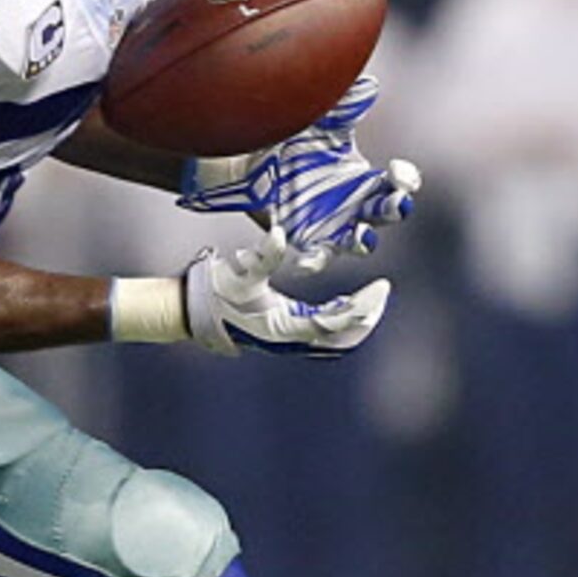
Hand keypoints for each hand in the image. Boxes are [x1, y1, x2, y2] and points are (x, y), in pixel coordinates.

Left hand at [179, 74, 421, 263]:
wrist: (249, 157)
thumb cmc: (292, 140)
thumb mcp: (321, 122)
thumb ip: (346, 107)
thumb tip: (370, 86)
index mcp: (367, 179)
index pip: (400, 185)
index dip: (406, 180)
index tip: (398, 170)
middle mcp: (356, 205)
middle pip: (387, 214)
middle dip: (395, 209)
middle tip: (396, 203)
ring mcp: (332, 226)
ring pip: (358, 242)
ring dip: (363, 241)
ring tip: (362, 237)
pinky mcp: (304, 238)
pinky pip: (315, 256)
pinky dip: (314, 261)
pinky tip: (307, 260)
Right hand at [183, 231, 390, 357]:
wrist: (195, 312)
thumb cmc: (217, 290)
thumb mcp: (241, 271)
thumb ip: (263, 254)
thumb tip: (280, 234)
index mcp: (285, 327)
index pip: (336, 322)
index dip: (363, 306)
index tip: (382, 285)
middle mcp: (291, 340)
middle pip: (343, 339)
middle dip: (367, 316)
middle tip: (381, 291)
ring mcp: (289, 341)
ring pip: (335, 342)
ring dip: (355, 322)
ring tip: (368, 298)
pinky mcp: (286, 335)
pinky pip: (323, 336)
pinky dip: (339, 323)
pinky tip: (344, 302)